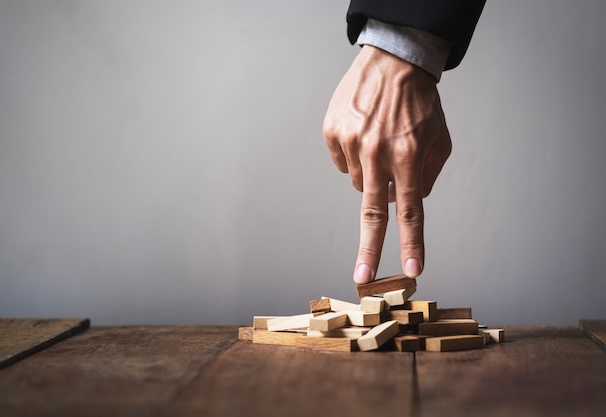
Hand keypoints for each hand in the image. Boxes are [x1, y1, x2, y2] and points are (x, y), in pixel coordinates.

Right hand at [323, 45, 451, 282]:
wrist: (392, 61)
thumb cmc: (420, 101)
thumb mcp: (440, 137)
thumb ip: (429, 174)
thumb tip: (411, 200)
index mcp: (409, 155)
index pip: (411, 210)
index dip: (411, 243)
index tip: (412, 270)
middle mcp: (377, 152)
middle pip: (372, 212)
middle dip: (369, 249)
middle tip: (361, 278)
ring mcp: (351, 142)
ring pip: (358, 183)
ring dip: (369, 176)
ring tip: (379, 146)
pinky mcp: (333, 132)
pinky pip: (341, 162)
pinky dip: (353, 157)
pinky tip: (363, 135)